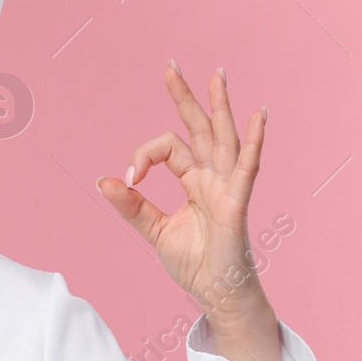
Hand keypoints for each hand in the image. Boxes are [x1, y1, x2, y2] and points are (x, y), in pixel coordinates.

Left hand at [96, 62, 274, 329]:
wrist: (215, 294)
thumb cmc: (193, 263)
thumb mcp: (154, 230)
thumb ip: (132, 205)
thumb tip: (103, 181)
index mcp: (194, 182)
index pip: (169, 148)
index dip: (144, 155)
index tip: (128, 177)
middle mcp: (212, 178)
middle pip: (198, 128)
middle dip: (185, 97)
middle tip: (170, 66)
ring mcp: (227, 188)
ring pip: (223, 138)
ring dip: (220, 106)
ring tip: (218, 75)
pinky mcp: (237, 203)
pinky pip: (246, 168)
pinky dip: (254, 141)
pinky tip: (258, 116)